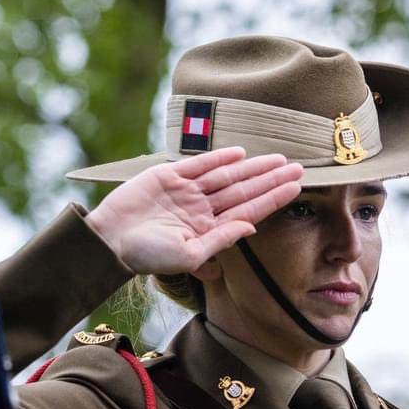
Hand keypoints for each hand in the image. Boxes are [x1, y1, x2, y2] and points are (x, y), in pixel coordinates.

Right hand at [85, 148, 302, 274]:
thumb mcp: (187, 255)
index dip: (272, 199)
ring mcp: (186, 192)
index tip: (296, 189)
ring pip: (226, 176)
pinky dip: (219, 157)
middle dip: (270, 180)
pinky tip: (241, 153)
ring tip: (278, 159)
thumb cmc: (145, 255)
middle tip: (300, 168)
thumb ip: (219, 240)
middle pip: (243, 191)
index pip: (248, 212)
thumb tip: (251, 228)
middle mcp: (201, 210)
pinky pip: (200, 165)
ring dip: (252, 167)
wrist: (109, 239)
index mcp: (207, 231)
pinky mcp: (168, 176)